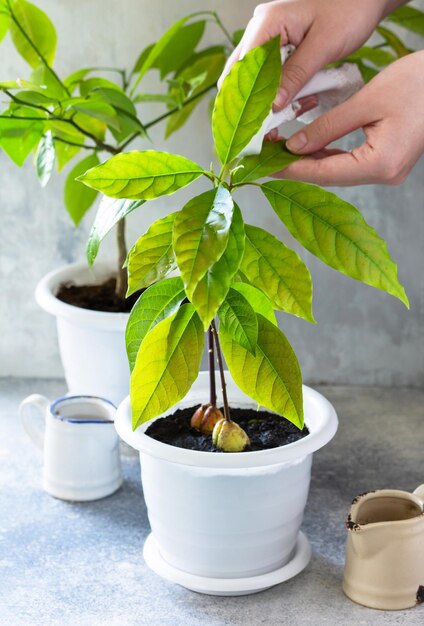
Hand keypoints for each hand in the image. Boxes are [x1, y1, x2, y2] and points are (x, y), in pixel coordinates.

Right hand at [219, 0, 399, 108]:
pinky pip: (270, 77)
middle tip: (267, 129)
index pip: (242, 68)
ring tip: (284, 117)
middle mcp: (260, 30)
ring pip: (253, 80)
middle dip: (252, 104)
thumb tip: (273, 104)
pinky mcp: (277, 49)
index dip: (244, 98)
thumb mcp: (324, 46)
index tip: (255, 124)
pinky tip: (294, 103)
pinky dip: (279, 94)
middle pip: (240, 76)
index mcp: (266, 24)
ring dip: (267, 101)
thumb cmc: (349, 11)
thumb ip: (296, 74)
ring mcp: (267, 39)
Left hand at [278, 51, 423, 185]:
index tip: (266, 165)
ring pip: (339, 172)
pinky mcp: (388, 163)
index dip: (292, 169)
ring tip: (281, 152)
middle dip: (298, 166)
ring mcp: (388, 171)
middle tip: (267, 157)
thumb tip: (294, 146)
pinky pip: (350, 165)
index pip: (324, 173)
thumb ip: (327, 126)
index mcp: (380, 164)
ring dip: (311, 162)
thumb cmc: (417, 84)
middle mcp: (385, 175)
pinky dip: (328, 157)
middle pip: (330, 177)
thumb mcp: (366, 101)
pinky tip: (309, 150)